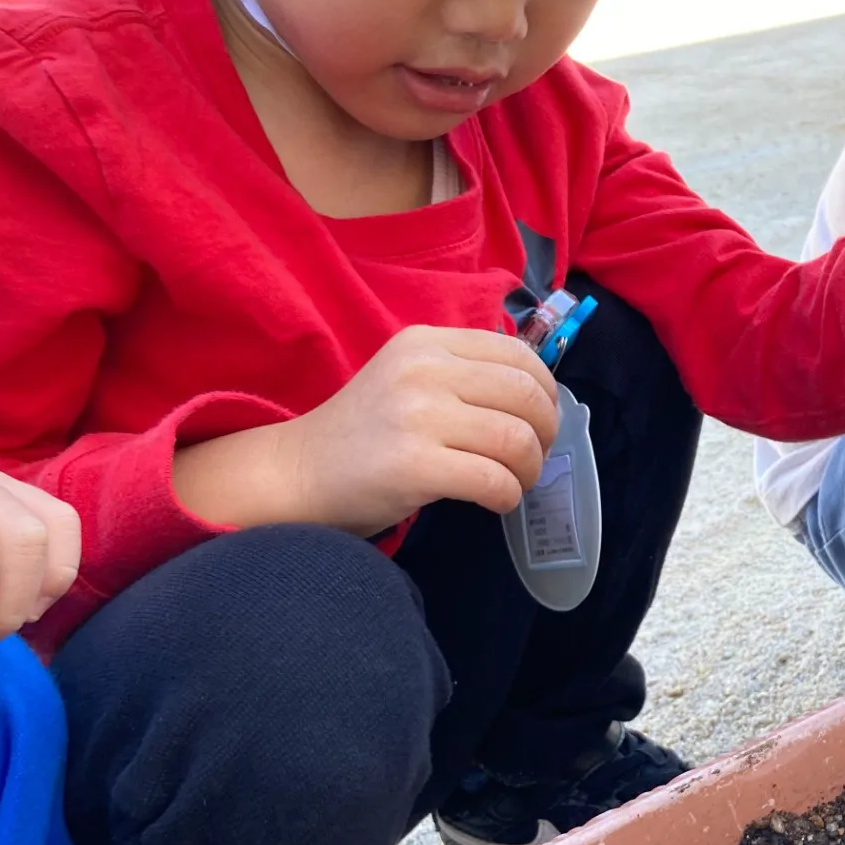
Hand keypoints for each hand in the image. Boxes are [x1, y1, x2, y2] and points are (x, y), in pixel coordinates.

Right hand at [273, 327, 557, 536]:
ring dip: (530, 469)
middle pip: (526, 397)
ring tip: (515, 482)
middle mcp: (424, 370)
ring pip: (517, 440)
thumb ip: (464, 374)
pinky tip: (496, 502)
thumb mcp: (409, 378)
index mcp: (427, 342)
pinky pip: (493, 481)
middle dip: (547, 434)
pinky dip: (508, 496)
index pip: (519, 356)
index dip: (546, 393)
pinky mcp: (413, 466)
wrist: (298, 472)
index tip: (540, 422)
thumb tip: (539, 398)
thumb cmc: (363, 431)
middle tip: (533, 458)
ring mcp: (418, 417)